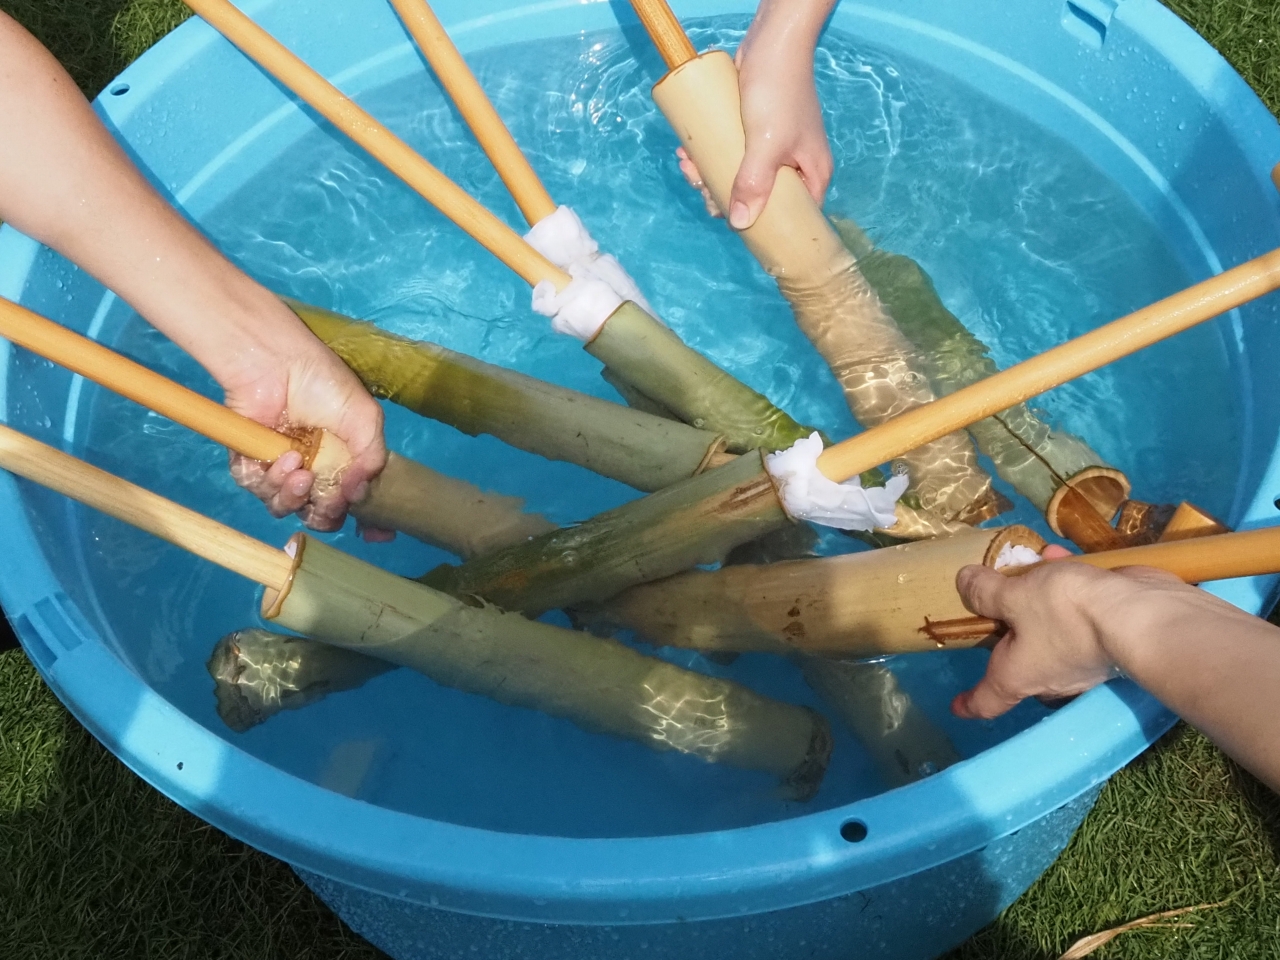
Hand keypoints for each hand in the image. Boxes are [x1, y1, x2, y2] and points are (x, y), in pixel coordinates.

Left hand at [217, 299, 388, 536]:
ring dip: (294, 496)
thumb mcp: (365, 419)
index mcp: (342, 460)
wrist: (277, 362)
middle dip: (324, 513)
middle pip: (318, 514)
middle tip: (327, 499)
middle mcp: (312, 469)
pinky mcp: (249, 463)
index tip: (376, 534)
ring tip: (299, 470)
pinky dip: (270, 481)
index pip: (353, 500)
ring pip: (285, 506)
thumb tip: (358, 494)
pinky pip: (257, 490)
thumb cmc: (324, 385)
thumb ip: (372, 459)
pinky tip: (283, 458)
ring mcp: (280, 468)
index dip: (366, 521)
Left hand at [676, 12, 833, 227]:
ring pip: (739, 178)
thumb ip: (754, 184)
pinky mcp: (755, 133)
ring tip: (687, 163)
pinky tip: (690, 152)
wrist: (772, 41)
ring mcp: (775, 150)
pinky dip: (710, 157)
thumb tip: (739, 224)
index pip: (789, 217)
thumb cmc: (779, 90)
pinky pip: (731, 155)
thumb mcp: (766, 144)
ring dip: (709, 176)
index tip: (725, 217)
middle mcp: (796, 167)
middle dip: (722, 196)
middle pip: (758, 200)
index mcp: (812, 176)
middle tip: (698, 183)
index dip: (758, 225)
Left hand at [950, 546, 1187, 719]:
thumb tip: (963, 583)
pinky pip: (1076, 616)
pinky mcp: (1107, 638)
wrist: (1140, 615)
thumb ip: (986, 591)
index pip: (988, 702)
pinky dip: (1066, 591)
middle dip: (1008, 633)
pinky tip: (1060, 558)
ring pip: (1048, 632)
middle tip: (996, 603)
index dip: (969, 703)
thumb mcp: (1015, 595)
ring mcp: (1082, 661)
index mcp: (1019, 677)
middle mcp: (1050, 677)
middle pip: (1019, 663)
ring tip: (1030, 563)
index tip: (957, 706)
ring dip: (1037, 599)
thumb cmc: (1066, 613)